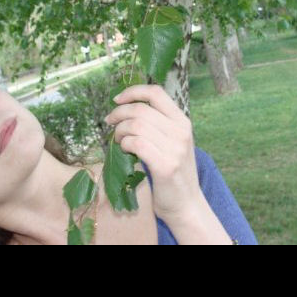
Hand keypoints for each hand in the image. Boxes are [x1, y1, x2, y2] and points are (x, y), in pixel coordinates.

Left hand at [105, 84, 202, 223]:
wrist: (187, 205)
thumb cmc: (174, 171)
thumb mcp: (173, 141)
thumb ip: (158, 123)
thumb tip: (127, 106)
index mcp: (182, 121)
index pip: (156, 92)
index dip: (133, 91)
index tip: (117, 99)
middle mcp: (181, 131)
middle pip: (141, 109)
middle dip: (119, 113)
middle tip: (110, 122)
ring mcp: (175, 149)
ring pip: (136, 125)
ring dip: (120, 131)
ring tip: (118, 140)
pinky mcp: (165, 166)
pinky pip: (136, 143)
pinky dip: (124, 144)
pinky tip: (124, 150)